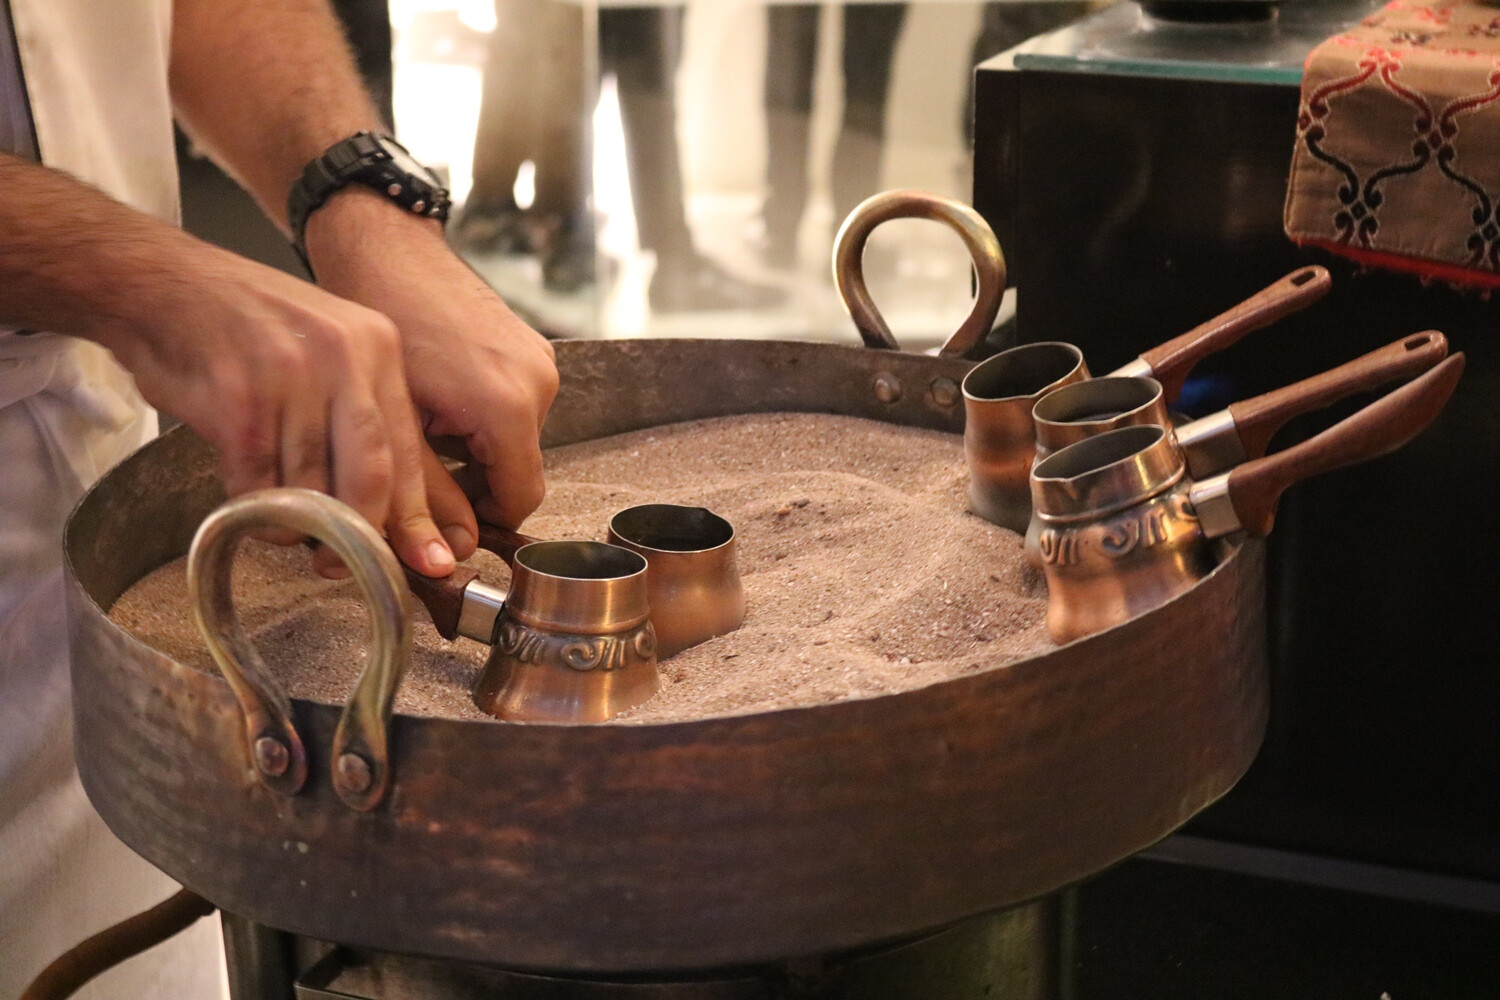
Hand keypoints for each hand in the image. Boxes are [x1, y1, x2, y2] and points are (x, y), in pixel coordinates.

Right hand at [101, 241, 458, 578]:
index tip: (429, 561)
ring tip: (283, 523)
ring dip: (298, 524)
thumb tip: (401, 513)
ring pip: (312, 486)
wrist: (160, 285)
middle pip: (372, 474)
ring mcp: (289, 376)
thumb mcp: (328, 353)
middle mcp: (342, 357)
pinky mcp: (237, 400)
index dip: (417, 515)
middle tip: (343, 564)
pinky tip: (249, 503)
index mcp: (376, 348)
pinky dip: (256, 510)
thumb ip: (362, 419)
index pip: (408, 450)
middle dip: (362, 533)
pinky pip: (258, 483)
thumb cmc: (247, 329)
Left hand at [305, 190, 559, 537]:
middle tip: (418, 473)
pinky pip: (517, 406)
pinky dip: (483, 418)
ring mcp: (540, 361)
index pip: (520, 500)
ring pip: (516, 440)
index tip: (440, 516)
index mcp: (509, 407)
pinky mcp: (533, 347)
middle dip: (473, 483)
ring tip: (424, 430)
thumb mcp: (396, 423)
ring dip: (476, 450)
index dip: (480, 519)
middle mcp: (539, 384)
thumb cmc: (381, 322)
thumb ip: (427, 496)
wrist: (385, 248)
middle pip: (519, 470)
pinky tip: (440, 400)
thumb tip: (448, 553)